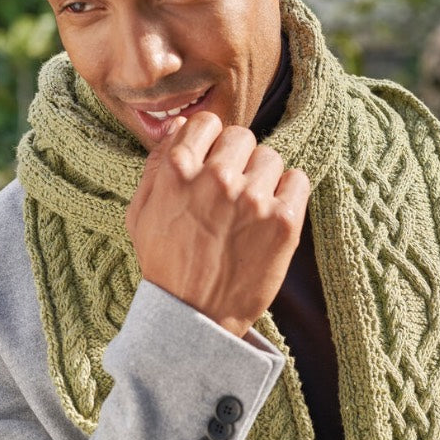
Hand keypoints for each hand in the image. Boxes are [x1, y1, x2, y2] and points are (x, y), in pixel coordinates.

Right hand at [125, 112, 309, 336]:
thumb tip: (180, 125)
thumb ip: (157, 164)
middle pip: (242, 137)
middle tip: (232, 191)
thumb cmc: (166, 262)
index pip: (207, 123)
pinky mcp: (283, 221)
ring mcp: (253, 199)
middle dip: (237, 160)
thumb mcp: (141, 212)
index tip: (213, 163)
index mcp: (177, 170)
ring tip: (251, 209)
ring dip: (263, 178)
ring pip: (271, 157)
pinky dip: (289, 193)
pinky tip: (272, 215)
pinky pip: (298, 180)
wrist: (195, 317)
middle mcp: (216, 178)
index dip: (210, 142)